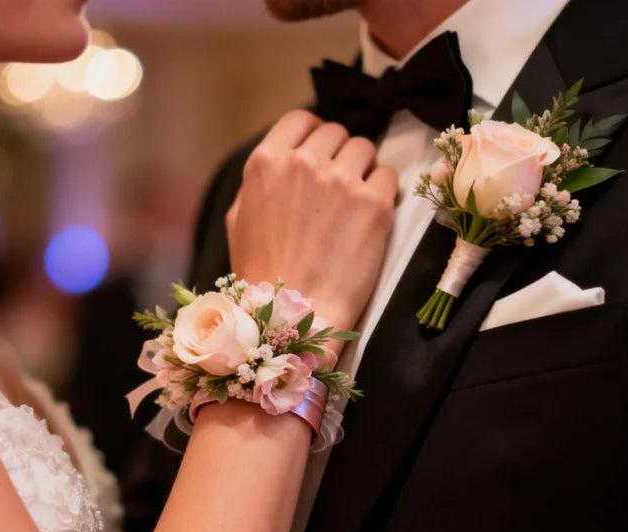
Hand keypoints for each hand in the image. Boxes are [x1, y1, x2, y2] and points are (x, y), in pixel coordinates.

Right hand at [227, 110, 397, 335]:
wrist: (295, 316)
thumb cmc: (262, 273)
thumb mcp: (239, 218)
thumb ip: (260, 180)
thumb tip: (283, 159)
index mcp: (266, 162)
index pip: (302, 120)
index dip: (314, 134)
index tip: (321, 152)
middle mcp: (303, 163)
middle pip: (336, 132)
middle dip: (338, 155)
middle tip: (337, 187)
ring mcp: (341, 181)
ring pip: (365, 149)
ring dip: (362, 170)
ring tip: (354, 203)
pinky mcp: (374, 204)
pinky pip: (387, 176)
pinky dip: (383, 191)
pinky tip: (370, 216)